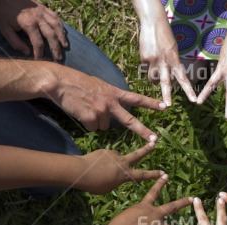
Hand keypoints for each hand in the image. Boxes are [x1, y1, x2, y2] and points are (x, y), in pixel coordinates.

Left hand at [0, 0, 67, 59]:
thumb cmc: (4, 12)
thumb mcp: (4, 28)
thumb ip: (15, 42)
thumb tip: (27, 52)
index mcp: (28, 24)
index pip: (38, 43)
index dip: (39, 53)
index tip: (39, 60)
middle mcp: (38, 18)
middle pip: (51, 35)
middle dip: (55, 48)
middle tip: (58, 58)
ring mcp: (43, 12)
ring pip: (57, 26)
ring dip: (62, 37)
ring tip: (65, 46)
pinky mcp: (44, 8)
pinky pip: (56, 17)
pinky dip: (61, 26)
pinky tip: (62, 33)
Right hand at [46, 66, 165, 139]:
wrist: (61, 82)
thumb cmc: (78, 83)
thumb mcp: (99, 85)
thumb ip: (110, 96)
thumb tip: (114, 109)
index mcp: (114, 92)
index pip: (136, 98)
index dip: (151, 103)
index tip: (165, 107)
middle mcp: (111, 102)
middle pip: (130, 120)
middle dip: (143, 131)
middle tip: (155, 140)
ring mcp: (101, 110)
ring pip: (104, 126)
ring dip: (96, 121)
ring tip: (86, 109)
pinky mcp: (91, 118)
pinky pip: (92, 128)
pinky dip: (86, 124)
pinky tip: (80, 112)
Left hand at [75, 142, 163, 193]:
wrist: (81, 171)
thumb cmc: (95, 185)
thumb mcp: (109, 188)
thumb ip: (116, 181)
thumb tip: (117, 174)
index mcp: (125, 175)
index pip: (143, 175)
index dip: (153, 175)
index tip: (163, 173)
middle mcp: (122, 163)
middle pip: (138, 155)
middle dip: (147, 149)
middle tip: (154, 143)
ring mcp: (114, 155)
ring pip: (118, 158)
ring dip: (113, 163)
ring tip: (101, 171)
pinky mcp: (106, 151)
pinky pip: (107, 157)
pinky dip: (104, 162)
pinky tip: (95, 166)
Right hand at [108, 175, 192, 224]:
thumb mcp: (127, 216)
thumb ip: (137, 216)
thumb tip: (141, 222)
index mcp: (144, 206)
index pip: (154, 192)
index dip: (160, 183)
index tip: (165, 176)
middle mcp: (155, 213)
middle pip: (172, 207)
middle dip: (183, 202)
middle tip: (191, 199)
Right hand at [139, 18, 196, 104]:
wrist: (153, 22)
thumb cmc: (165, 37)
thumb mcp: (173, 50)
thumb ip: (172, 63)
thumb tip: (164, 78)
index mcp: (175, 60)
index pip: (183, 78)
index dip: (188, 90)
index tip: (194, 100)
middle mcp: (165, 61)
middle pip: (166, 82)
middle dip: (167, 95)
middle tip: (168, 106)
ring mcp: (154, 60)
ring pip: (153, 79)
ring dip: (154, 78)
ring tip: (154, 65)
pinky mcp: (144, 58)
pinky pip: (146, 68)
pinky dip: (147, 64)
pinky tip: (148, 52)